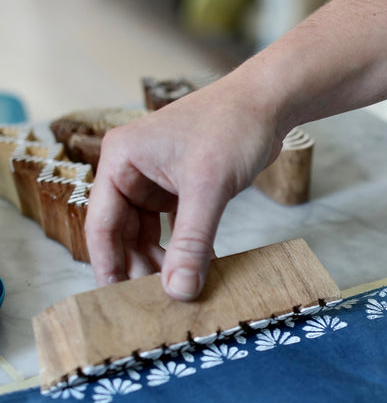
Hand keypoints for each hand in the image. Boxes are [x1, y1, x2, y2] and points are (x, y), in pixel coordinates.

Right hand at [85, 71, 282, 299]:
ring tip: (176, 288)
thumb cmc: (232, 126)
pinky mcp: (182, 187)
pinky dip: (184, 247)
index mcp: (121, 160)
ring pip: (149, 232)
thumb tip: (179, 290)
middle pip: (124, 231)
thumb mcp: (207, 189)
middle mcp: (133, 170)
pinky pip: (174, 226)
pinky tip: (197, 268)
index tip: (116, 298)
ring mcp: (157, 179)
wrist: (269, 103)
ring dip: (163, 259)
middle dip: (139, 265)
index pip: (102, 223)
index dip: (108, 263)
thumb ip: (191, 243)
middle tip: (152, 300)